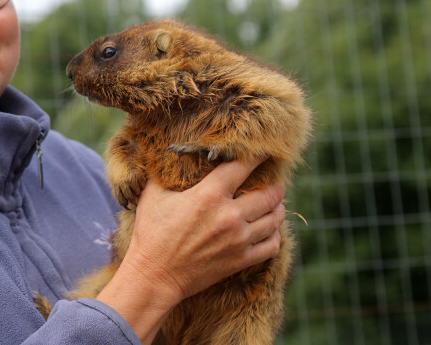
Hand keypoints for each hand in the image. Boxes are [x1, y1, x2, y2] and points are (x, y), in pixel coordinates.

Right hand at [96, 157, 286, 343]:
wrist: (154, 276)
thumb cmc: (151, 234)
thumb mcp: (153, 196)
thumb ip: (164, 174)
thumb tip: (167, 156)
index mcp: (209, 195)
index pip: (242, 167)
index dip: (257, 157)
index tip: (264, 153)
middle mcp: (229, 215)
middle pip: (268, 195)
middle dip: (277, 186)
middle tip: (278, 182)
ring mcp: (238, 239)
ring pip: (274, 220)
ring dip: (279, 209)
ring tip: (278, 204)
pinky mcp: (240, 260)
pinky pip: (272, 246)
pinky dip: (275, 236)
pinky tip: (271, 231)